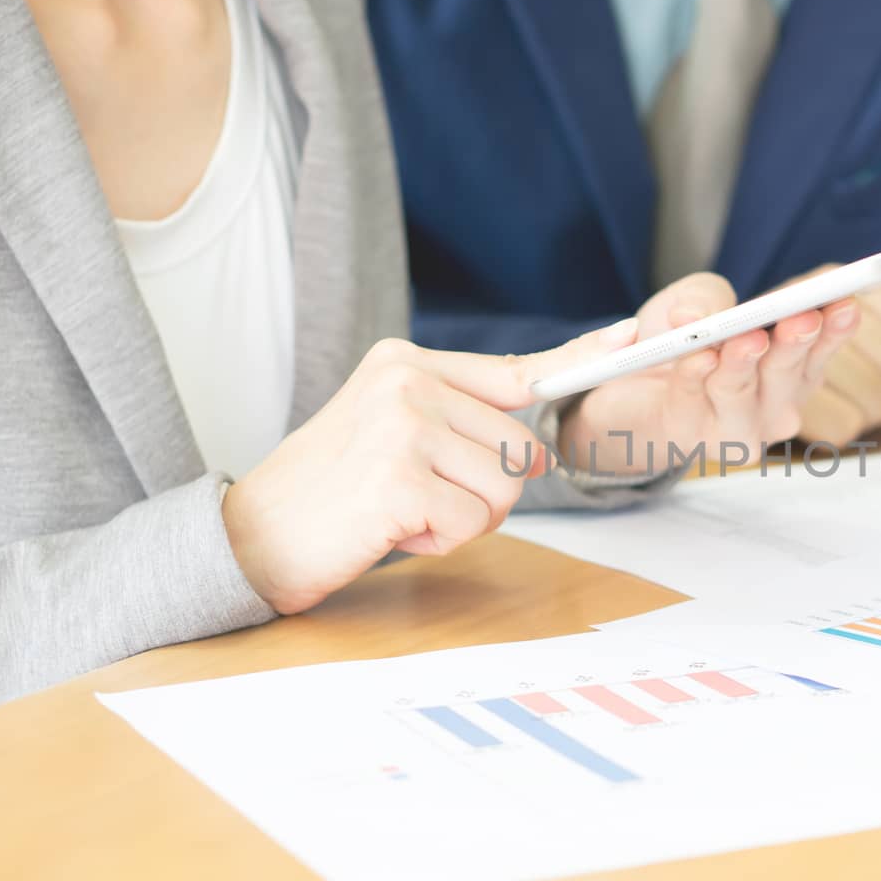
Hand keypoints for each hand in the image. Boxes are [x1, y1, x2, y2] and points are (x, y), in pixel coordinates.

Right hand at [223, 322, 636, 612]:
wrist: (251, 536)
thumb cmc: (331, 492)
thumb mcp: (392, 432)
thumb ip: (456, 420)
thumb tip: (532, 435)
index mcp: (406, 362)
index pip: (513, 368)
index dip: (578, 360)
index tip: (628, 339)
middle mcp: (408, 382)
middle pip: (520, 449)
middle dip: (485, 491)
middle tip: (420, 496)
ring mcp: (403, 427)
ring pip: (505, 489)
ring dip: (463, 519)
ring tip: (402, 510)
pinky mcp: (400, 478)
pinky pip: (474, 522)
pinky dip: (441, 541)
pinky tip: (391, 528)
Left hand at [559, 273, 858, 473]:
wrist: (629, 389)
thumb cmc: (679, 341)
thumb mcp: (694, 301)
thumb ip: (704, 298)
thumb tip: (694, 315)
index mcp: (792, 368)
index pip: (822, 346)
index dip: (835, 326)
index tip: (844, 302)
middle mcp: (776, 405)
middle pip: (790, 374)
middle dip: (796, 343)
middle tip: (802, 319)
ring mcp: (739, 429)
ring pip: (743, 394)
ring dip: (743, 364)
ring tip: (747, 339)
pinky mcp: (693, 439)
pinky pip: (694, 401)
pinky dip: (694, 375)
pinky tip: (698, 357)